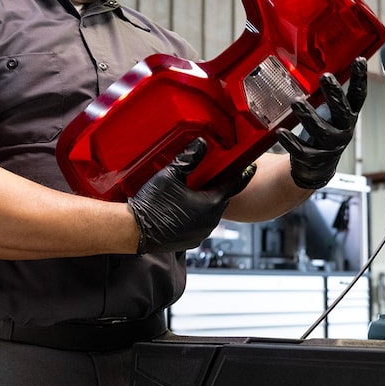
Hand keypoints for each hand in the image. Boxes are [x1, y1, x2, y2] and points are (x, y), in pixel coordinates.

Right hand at [128, 139, 255, 253]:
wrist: (134, 231)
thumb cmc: (151, 206)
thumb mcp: (170, 175)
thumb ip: (189, 159)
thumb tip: (201, 144)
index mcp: (211, 204)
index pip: (234, 185)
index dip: (242, 174)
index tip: (250, 167)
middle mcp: (210, 222)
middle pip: (221, 198)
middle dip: (219, 186)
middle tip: (216, 174)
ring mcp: (201, 233)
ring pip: (210, 212)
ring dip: (207, 201)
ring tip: (198, 189)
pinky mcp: (190, 241)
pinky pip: (200, 223)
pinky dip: (197, 213)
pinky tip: (186, 205)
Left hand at [277, 57, 367, 189]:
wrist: (318, 167)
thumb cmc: (325, 131)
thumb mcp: (333, 113)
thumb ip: (333, 94)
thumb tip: (328, 63)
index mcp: (349, 116)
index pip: (358, 96)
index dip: (361, 79)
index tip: (360, 61)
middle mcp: (342, 130)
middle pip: (343, 112)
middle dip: (335, 94)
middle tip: (326, 77)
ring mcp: (329, 146)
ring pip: (321, 130)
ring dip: (309, 115)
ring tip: (297, 101)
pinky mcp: (313, 158)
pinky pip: (301, 149)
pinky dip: (291, 141)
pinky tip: (281, 132)